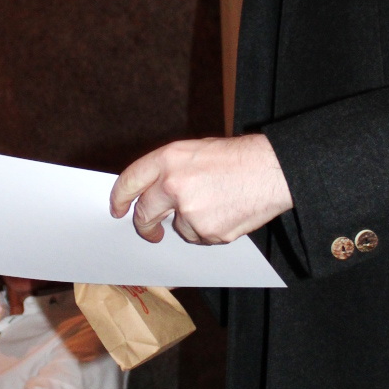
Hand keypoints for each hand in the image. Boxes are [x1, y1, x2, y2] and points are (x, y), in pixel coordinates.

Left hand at [110, 134, 292, 243]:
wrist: (271, 170)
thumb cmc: (236, 158)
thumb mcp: (194, 151)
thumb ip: (169, 170)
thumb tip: (151, 194)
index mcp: (168, 160)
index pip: (129, 181)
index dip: (119, 198)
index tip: (117, 209)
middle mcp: (173, 186)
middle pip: (144, 214)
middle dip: (144, 225)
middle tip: (150, 230)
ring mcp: (190, 212)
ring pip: (177, 228)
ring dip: (189, 223)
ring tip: (215, 204)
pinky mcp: (208, 232)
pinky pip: (199, 237)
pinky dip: (209, 230)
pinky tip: (225, 212)